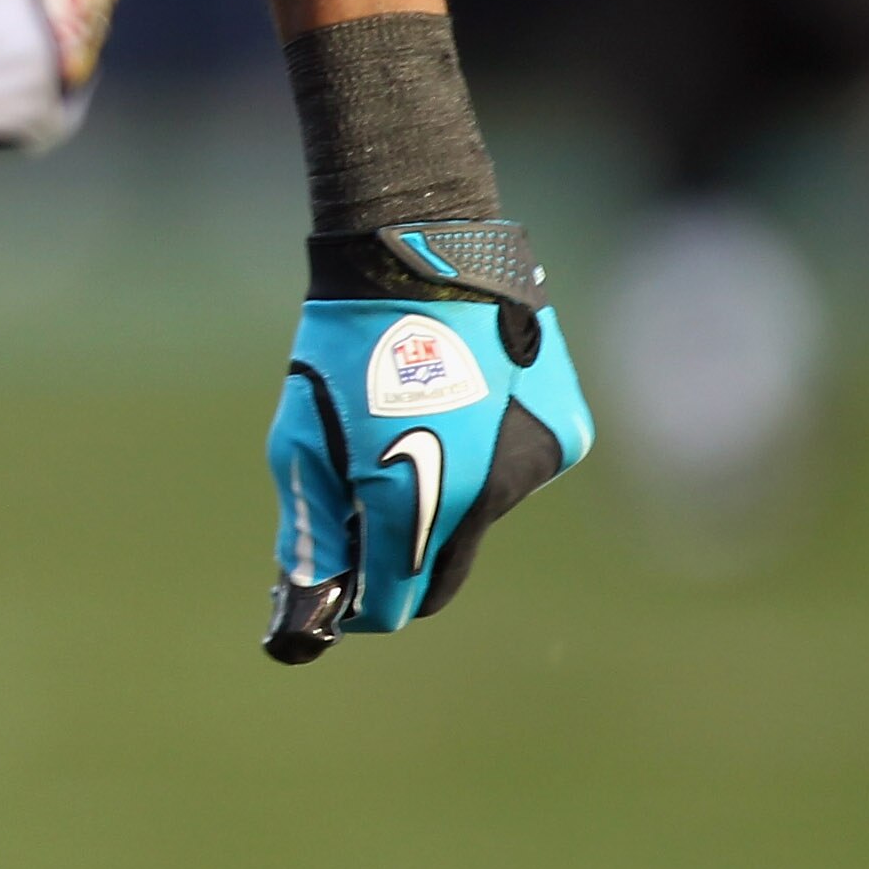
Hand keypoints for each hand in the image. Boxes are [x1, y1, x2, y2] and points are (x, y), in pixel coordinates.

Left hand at [265, 219, 592, 662]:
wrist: (426, 261)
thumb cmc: (346, 349)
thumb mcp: (302, 443)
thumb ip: (313, 533)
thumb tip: (308, 606)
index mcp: (422, 497)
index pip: (397, 599)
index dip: (362, 607)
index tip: (337, 600)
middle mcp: (492, 495)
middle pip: (441, 572)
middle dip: (399, 568)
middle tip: (360, 541)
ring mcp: (537, 467)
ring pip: (477, 523)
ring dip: (439, 508)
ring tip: (405, 440)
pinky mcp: (566, 439)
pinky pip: (511, 480)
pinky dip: (479, 468)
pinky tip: (454, 414)